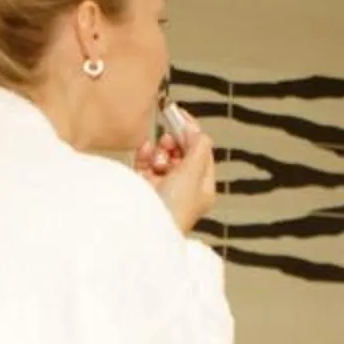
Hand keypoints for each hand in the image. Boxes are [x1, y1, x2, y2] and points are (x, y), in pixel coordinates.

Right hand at [135, 115, 216, 236]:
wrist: (142, 228)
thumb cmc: (172, 209)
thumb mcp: (193, 172)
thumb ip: (197, 146)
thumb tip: (195, 130)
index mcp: (201, 188)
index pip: (201, 153)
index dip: (192, 133)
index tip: (181, 115)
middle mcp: (183, 189)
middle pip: (181, 154)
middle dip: (174, 143)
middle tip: (168, 139)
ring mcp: (161, 188)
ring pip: (162, 157)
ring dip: (159, 151)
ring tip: (157, 156)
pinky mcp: (142, 187)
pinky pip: (145, 164)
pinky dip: (145, 155)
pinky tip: (144, 152)